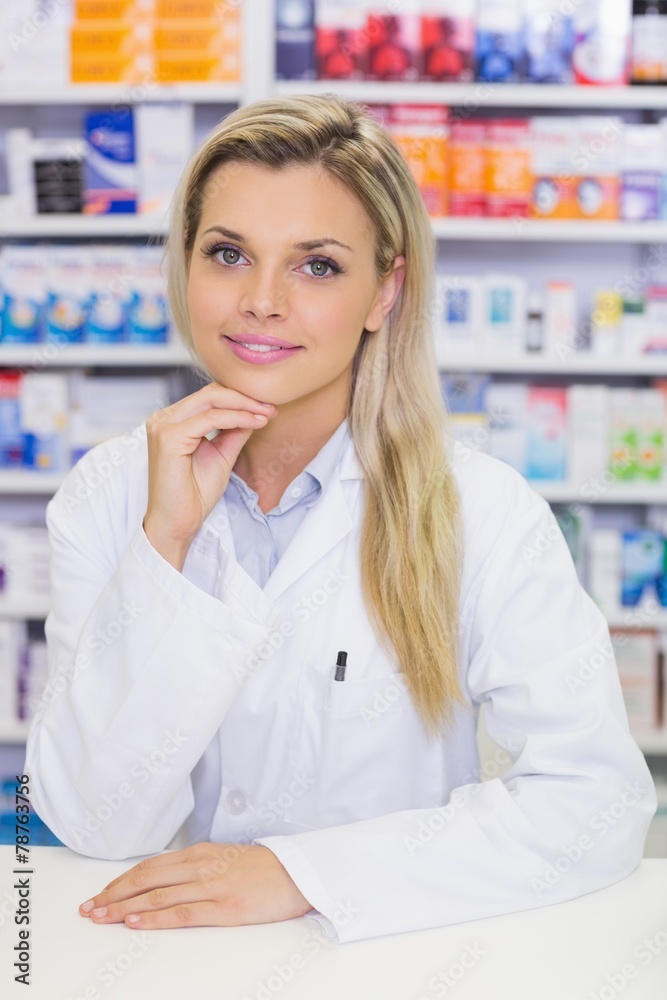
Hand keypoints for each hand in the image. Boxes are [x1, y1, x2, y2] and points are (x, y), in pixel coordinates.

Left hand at [78, 842, 312, 929]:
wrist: (299, 873)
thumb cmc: (263, 870)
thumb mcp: (224, 859)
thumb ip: (196, 867)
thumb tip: (165, 880)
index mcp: (200, 853)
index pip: (150, 866)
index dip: (121, 880)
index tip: (100, 894)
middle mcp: (201, 865)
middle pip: (146, 879)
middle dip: (114, 894)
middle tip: (89, 908)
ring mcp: (212, 885)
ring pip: (158, 895)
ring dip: (124, 908)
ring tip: (101, 917)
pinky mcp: (225, 906)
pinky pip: (182, 912)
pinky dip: (155, 918)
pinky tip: (135, 923)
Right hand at [143, 383, 276, 568]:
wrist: (178, 523)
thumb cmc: (193, 494)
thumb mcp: (222, 455)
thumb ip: (234, 431)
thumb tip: (255, 411)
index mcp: (172, 420)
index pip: (209, 396)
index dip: (240, 397)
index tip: (268, 406)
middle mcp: (163, 419)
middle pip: (210, 393)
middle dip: (245, 397)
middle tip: (271, 406)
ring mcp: (163, 426)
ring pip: (211, 400)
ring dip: (244, 405)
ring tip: (267, 413)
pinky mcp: (168, 438)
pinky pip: (210, 418)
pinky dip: (237, 418)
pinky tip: (255, 423)